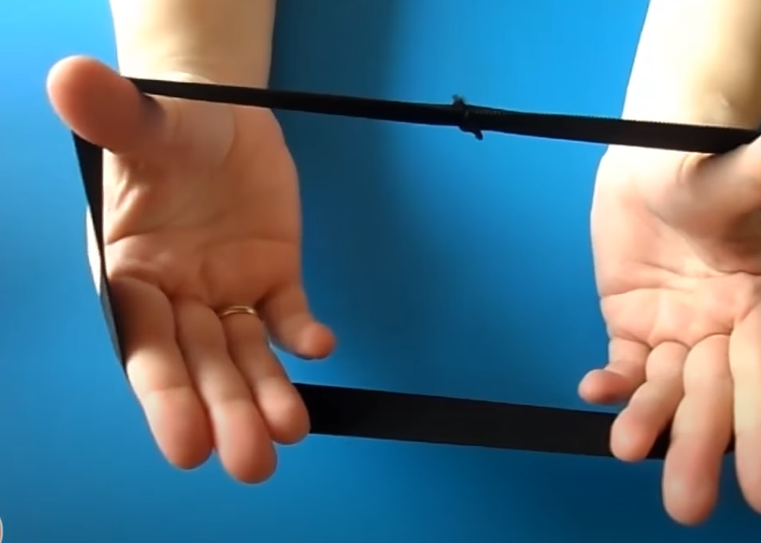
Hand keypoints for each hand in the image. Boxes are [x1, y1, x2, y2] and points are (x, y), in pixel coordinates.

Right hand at [47, 56, 335, 482]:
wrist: (221, 117)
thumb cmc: (172, 126)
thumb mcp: (146, 123)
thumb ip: (115, 117)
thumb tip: (69, 78)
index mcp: (133, 275)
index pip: (145, 344)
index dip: (164, 394)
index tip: (185, 446)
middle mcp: (178, 297)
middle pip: (201, 364)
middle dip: (225, 411)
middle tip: (252, 463)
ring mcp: (227, 291)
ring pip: (246, 354)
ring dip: (266, 393)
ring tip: (289, 432)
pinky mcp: (274, 277)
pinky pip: (287, 314)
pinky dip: (301, 333)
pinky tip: (318, 347)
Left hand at [580, 100, 760, 523]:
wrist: (650, 159)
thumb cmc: (698, 163)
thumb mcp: (730, 170)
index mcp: (759, 307)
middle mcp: (721, 333)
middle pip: (712, 399)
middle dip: (700, 448)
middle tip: (686, 506)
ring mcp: (675, 334)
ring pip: (666, 391)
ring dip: (649, 422)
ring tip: (628, 448)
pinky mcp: (633, 328)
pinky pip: (625, 366)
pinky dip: (613, 383)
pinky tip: (594, 390)